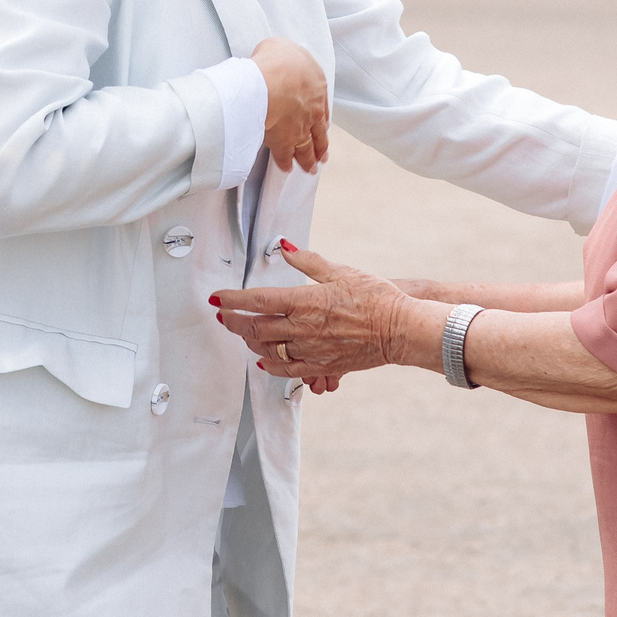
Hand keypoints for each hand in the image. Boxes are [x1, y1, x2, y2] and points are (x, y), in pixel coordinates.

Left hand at [215, 239, 413, 377]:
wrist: (400, 329)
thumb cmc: (376, 297)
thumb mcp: (341, 271)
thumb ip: (308, 261)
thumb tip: (284, 247)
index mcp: (305, 301)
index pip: (257, 301)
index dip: (232, 300)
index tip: (217, 298)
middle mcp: (303, 328)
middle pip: (255, 328)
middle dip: (233, 322)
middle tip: (223, 315)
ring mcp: (310, 350)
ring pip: (267, 349)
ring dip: (250, 341)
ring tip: (243, 332)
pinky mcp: (321, 365)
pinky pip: (287, 370)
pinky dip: (270, 364)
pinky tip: (264, 359)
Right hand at [250, 38, 329, 173]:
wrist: (267, 81)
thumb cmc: (275, 61)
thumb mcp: (281, 48)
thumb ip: (284, 56)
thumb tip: (279, 57)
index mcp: (317, 86)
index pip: (323, 106)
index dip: (321, 119)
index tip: (322, 128)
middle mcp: (314, 110)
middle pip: (319, 133)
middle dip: (320, 146)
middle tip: (322, 156)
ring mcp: (300, 128)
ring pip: (307, 148)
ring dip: (308, 159)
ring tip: (310, 168)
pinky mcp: (284, 141)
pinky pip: (285, 155)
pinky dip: (285, 162)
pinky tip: (286, 167)